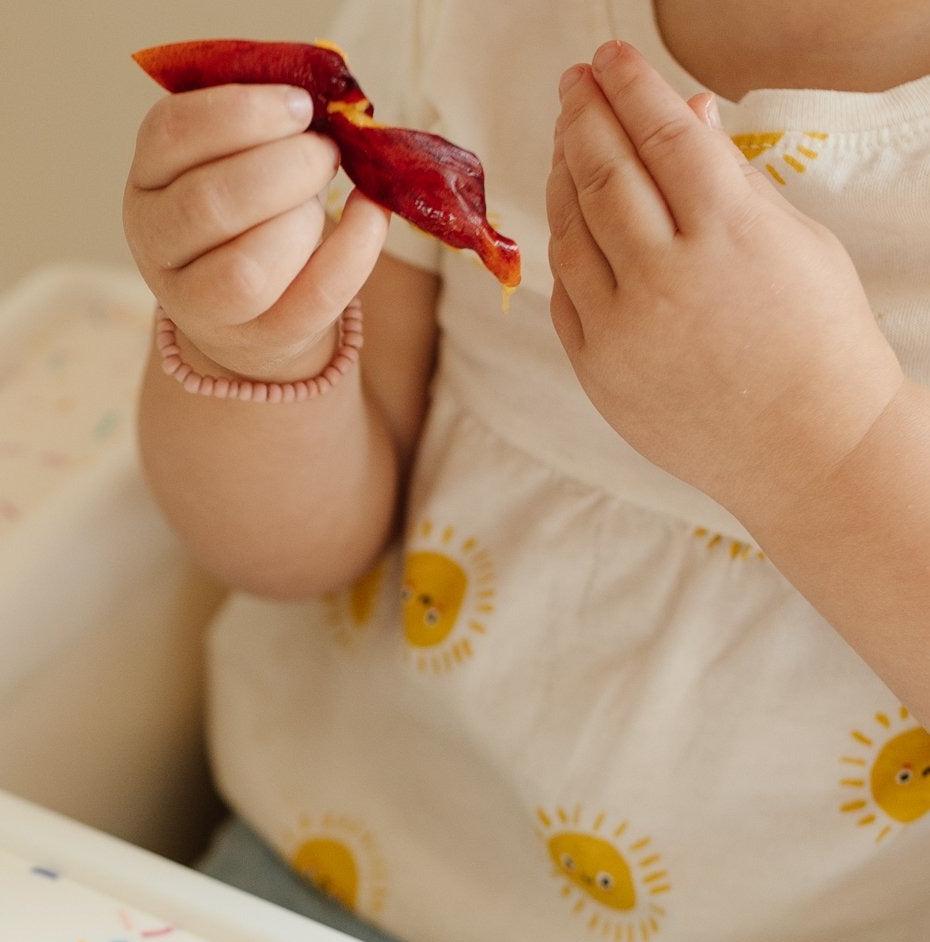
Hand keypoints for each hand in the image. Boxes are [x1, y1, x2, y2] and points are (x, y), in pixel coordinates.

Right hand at [124, 82, 390, 382]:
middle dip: (286, 167)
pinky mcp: (257, 341)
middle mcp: (157, 247)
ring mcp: (198, 306)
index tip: (300, 106)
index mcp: (148, 181)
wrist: (247, 302)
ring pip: (246, 270)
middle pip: (209, 204)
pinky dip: (355, 250)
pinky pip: (313, 299)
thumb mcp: (234, 150)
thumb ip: (265, 118)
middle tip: (323, 153)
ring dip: (303, 220)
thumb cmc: (245, 201)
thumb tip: (325, 94)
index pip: (172, 135)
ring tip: (321, 198)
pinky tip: (369, 213)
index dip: (242, 112)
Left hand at [548, 40, 903, 531]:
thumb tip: (684, 110)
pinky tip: (571, 217)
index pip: (662, 135)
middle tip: (572, 85)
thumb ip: (728, 176)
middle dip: (582, 118)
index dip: (628, 87)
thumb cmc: (815, 335)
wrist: (805, 447)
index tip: (606, 57)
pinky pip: (567, 295)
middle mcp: (666, 279)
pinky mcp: (598, 371)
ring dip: (562, 178)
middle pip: (603, 176)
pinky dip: (566, 249)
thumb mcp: (792, 240)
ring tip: (567, 141)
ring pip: (571, 235)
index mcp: (727, 233)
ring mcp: (624, 330)